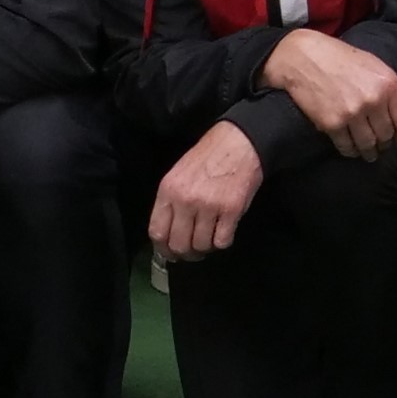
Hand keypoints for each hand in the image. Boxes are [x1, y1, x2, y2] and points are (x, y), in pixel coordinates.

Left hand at [151, 120, 266, 260]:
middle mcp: (186, 200)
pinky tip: (223, 232)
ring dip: (205, 248)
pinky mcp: (231, 210)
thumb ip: (171, 203)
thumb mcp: (178, 175)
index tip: (171, 253)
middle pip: (178, 244)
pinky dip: (222, 242)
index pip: (157, 232)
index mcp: (168, 190)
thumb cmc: (207, 158)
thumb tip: (169, 234)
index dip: (163, 249)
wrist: (238, 143)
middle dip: (185, 254)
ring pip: (201, 245)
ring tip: (210, 240)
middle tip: (192, 252)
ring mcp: (209, 206)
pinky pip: (222, 241)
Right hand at [259, 29, 396, 155]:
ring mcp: (352, 114)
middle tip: (380, 145)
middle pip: (386, 136)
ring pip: (368, 145)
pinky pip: (347, 147)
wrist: (304, 57)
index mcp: (388, 84)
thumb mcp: (375, 66)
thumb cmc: (341, 59)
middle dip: (385, 144)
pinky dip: (350, 151)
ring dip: (369, 152)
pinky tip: (351, 148)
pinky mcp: (332, 124)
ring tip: (368, 152)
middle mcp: (373, 100)